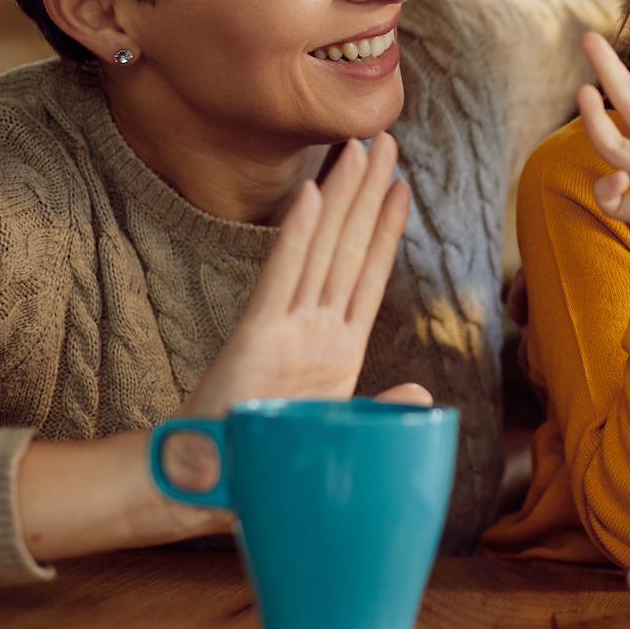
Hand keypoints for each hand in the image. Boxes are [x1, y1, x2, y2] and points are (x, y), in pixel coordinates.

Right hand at [166, 136, 415, 495]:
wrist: (208, 490)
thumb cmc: (266, 462)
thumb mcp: (337, 434)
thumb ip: (379, 413)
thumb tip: (421, 397)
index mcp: (339, 349)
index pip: (369, 274)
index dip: (387, 228)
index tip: (401, 184)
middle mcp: (315, 328)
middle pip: (349, 247)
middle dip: (368, 191)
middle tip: (384, 138)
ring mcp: (287, 329)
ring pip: (324, 249)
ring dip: (343, 196)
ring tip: (361, 147)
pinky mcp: (255, 339)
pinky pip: (281, 278)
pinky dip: (295, 235)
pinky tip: (310, 194)